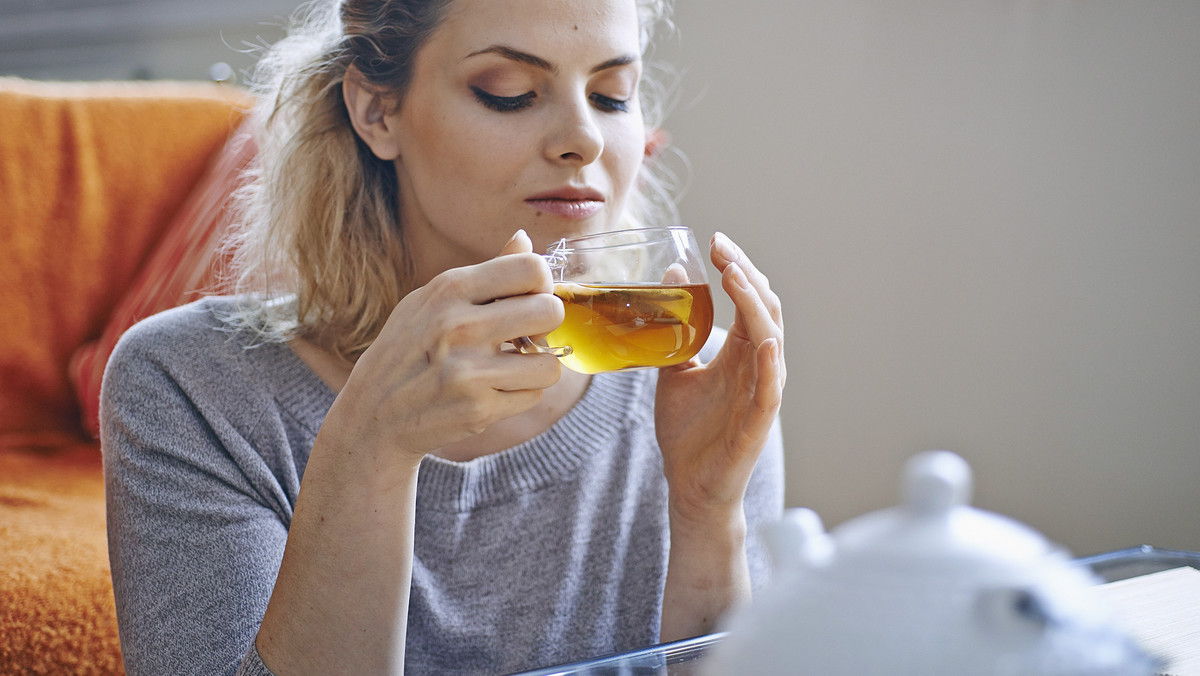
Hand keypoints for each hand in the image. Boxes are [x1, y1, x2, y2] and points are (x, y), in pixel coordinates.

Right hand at [325, 230, 564, 467]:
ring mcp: (469, 371)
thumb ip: (484, 273)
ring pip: (550, 364)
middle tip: (526, 335)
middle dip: (546, 325)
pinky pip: (534, 395)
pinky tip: (493, 390)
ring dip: (537, 367)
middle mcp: (459, 327)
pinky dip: (520, 394)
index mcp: (449, 289)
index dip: (542, 284)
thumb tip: (524, 238)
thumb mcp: (432, 300)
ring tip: (510, 367)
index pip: (531, 268)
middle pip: (550, 312)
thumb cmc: (408, 349)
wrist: (373, 413)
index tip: (530, 299)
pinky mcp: (479, 409)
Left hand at [655, 232, 784, 524]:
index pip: (750, 300)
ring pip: (771, 340)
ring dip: (755, 306)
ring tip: (735, 275)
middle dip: (746, 276)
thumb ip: (676, 330)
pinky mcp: (757, 423)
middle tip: (723, 249)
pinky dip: (769, 363)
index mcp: (740, 354)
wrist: (690, 487)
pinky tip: (760, 340)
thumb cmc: (689, 433)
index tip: (716, 241)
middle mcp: (757, 368)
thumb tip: (669, 278)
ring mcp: (761, 394)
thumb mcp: (675, 372)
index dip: (738, 268)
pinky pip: (770, 389)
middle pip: (765, 310)